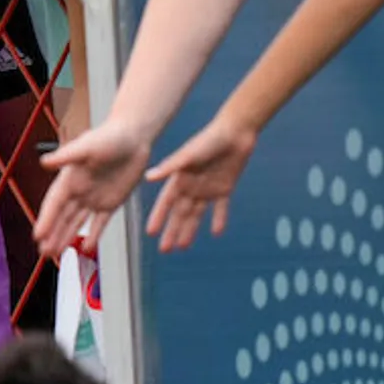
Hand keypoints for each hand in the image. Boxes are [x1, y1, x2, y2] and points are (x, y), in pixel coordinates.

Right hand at [35, 119, 150, 258]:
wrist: (133, 137)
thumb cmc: (109, 137)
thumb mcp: (87, 146)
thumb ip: (67, 155)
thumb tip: (44, 162)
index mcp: (69, 179)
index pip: (54, 204)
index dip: (46, 220)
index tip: (38, 235)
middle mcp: (78, 191)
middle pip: (62, 217)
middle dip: (52, 235)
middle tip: (44, 253)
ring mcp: (94, 198)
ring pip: (76, 223)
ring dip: (65, 237)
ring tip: (55, 254)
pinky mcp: (111, 202)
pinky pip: (100, 223)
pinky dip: (93, 235)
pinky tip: (86, 248)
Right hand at [143, 116, 256, 252]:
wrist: (235, 132)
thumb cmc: (208, 140)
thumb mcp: (188, 155)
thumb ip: (169, 167)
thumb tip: (148, 178)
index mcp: (179, 179)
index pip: (166, 203)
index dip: (158, 218)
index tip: (151, 233)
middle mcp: (191, 187)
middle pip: (179, 214)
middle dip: (172, 231)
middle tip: (165, 250)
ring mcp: (207, 189)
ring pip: (196, 215)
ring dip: (190, 230)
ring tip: (182, 247)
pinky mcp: (224, 188)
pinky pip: (220, 208)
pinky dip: (219, 219)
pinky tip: (216, 233)